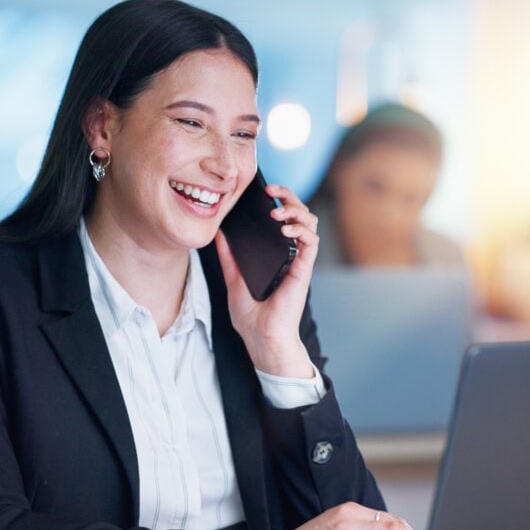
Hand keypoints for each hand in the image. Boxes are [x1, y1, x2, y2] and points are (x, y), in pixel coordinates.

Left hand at [215, 184, 319, 377]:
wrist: (261, 338)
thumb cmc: (252, 317)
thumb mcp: (233, 280)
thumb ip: (229, 257)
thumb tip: (218, 233)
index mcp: (276, 254)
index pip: (285, 218)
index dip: (279, 200)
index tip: (263, 191)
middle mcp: (290, 255)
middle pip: (300, 214)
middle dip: (289, 196)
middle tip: (272, 190)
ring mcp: (299, 261)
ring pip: (310, 223)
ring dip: (296, 210)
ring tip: (277, 212)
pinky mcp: (303, 270)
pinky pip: (311, 243)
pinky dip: (301, 230)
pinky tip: (286, 229)